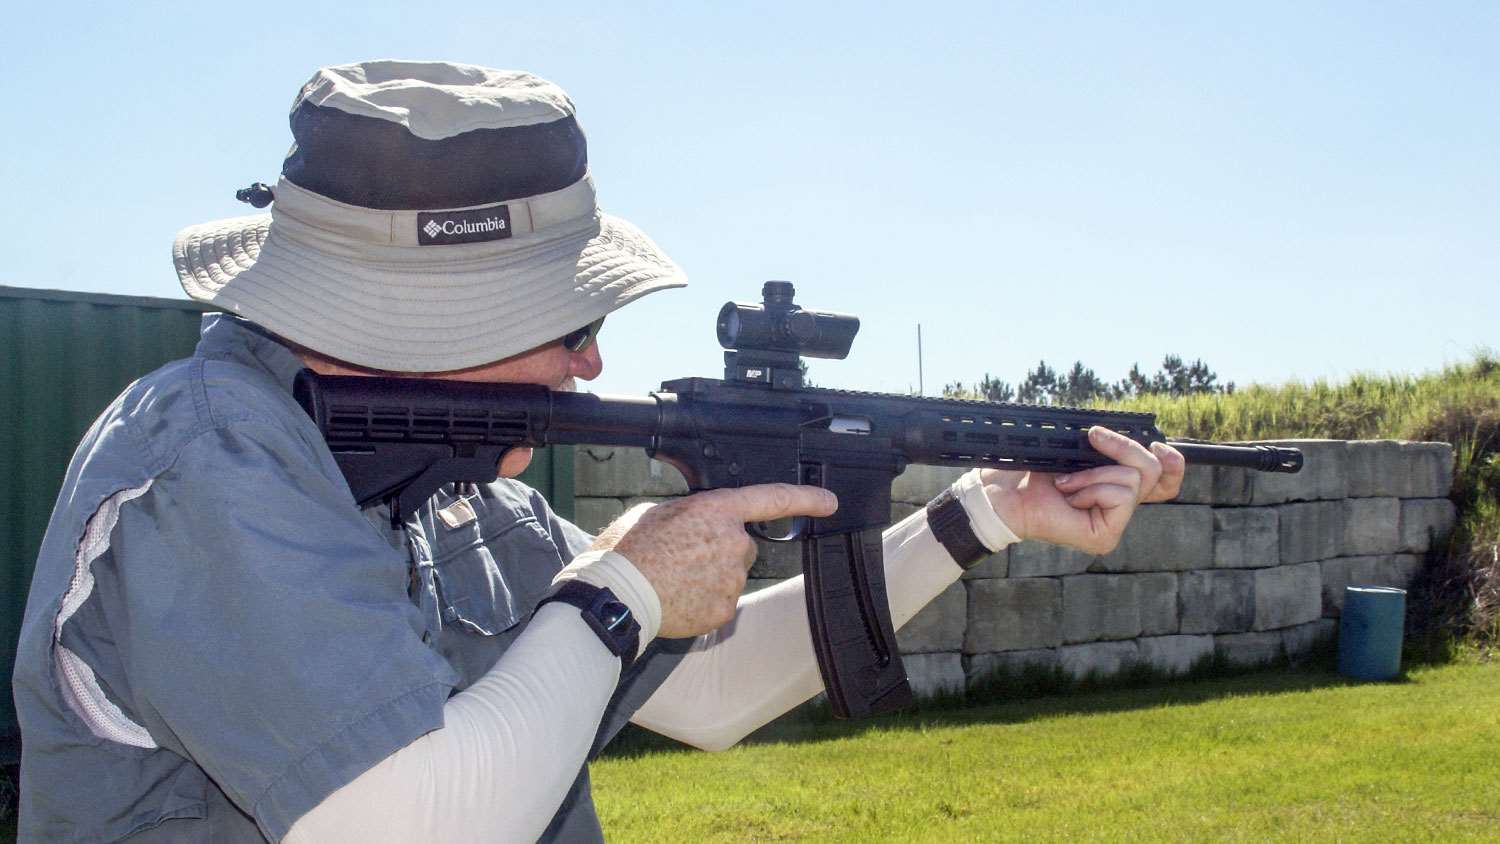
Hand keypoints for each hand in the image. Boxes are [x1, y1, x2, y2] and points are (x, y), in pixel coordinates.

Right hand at [590, 484, 837, 637]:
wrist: (617, 596)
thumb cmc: (629, 550)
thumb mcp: (658, 512)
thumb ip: (691, 514)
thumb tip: (696, 526)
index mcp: (717, 509)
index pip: (772, 499)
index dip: (806, 498)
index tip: (830, 502)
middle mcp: (733, 542)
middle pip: (742, 545)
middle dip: (720, 549)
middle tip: (682, 556)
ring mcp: (732, 580)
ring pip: (731, 575)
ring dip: (710, 576)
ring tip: (673, 578)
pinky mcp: (724, 610)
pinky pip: (720, 601)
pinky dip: (703, 601)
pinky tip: (678, 598)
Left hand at [980, 427, 1184, 554]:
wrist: (1005, 488)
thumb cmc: (1035, 466)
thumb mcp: (1083, 448)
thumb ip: (1115, 448)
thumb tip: (1150, 439)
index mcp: (1118, 486)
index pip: (1165, 480)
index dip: (1172, 462)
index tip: (1158, 444)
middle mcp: (1120, 506)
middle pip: (1153, 471)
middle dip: (1123, 448)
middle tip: (1092, 439)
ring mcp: (1114, 524)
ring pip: (1134, 479)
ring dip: (1094, 472)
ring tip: (1066, 481)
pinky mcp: (1104, 536)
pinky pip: (1120, 496)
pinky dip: (1092, 486)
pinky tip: (1068, 495)